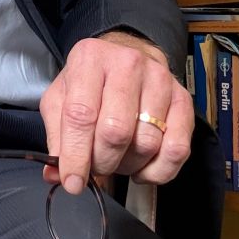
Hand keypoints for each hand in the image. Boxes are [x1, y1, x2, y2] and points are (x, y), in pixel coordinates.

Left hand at [40, 30, 193, 193]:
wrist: (126, 57)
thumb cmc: (90, 82)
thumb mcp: (61, 98)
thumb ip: (56, 135)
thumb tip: (55, 174)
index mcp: (89, 59)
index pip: (81, 115)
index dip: (76, 155)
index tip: (73, 182)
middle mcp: (127, 64)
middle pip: (116, 132)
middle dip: (102, 162)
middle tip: (96, 166)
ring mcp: (159, 80)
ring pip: (146, 144)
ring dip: (128, 165)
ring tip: (117, 159)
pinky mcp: (183, 99)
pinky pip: (177, 150)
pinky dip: (157, 171)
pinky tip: (142, 166)